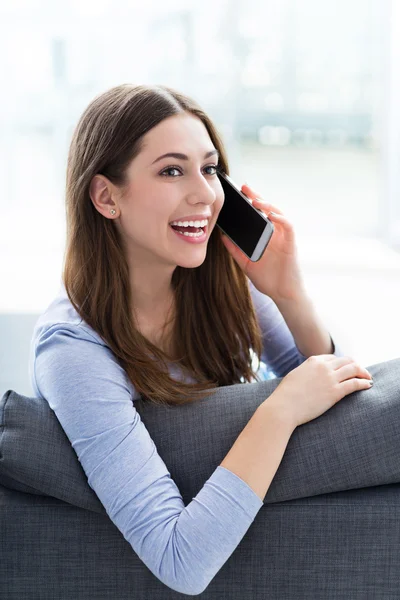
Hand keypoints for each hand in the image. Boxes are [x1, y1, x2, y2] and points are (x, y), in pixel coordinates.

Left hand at [220, 183, 305, 302]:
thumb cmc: (268, 279)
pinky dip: (280, 218)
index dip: (249, 203)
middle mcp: (275, 234)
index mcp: (264, 236)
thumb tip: (222, 236)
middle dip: (256, 197)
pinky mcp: (291, 244)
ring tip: (255, 200)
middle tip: (244, 188)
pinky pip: (288, 226)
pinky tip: (270, 214)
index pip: (257, 215)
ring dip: (267, 205)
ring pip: (278, 214)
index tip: (237, 195)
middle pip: (267, 210)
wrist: (282, 294)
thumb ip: (235, 250)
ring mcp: (284, 238)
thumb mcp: (245, 263)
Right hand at [267, 355, 373, 427]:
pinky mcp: (335, 392)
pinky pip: (354, 383)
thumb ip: (306, 372)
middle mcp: (323, 367)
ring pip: (353, 369)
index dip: (341, 363)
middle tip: (361, 372)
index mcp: (313, 361)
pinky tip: (368, 385)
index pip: (333, 358)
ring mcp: (330, 378)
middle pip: (347, 360)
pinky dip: (363, 383)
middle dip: (356, 365)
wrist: (284, 407)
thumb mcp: (295, 376)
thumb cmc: (285, 395)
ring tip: (368, 378)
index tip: (346, 369)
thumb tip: (309, 375)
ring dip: (363, 372)